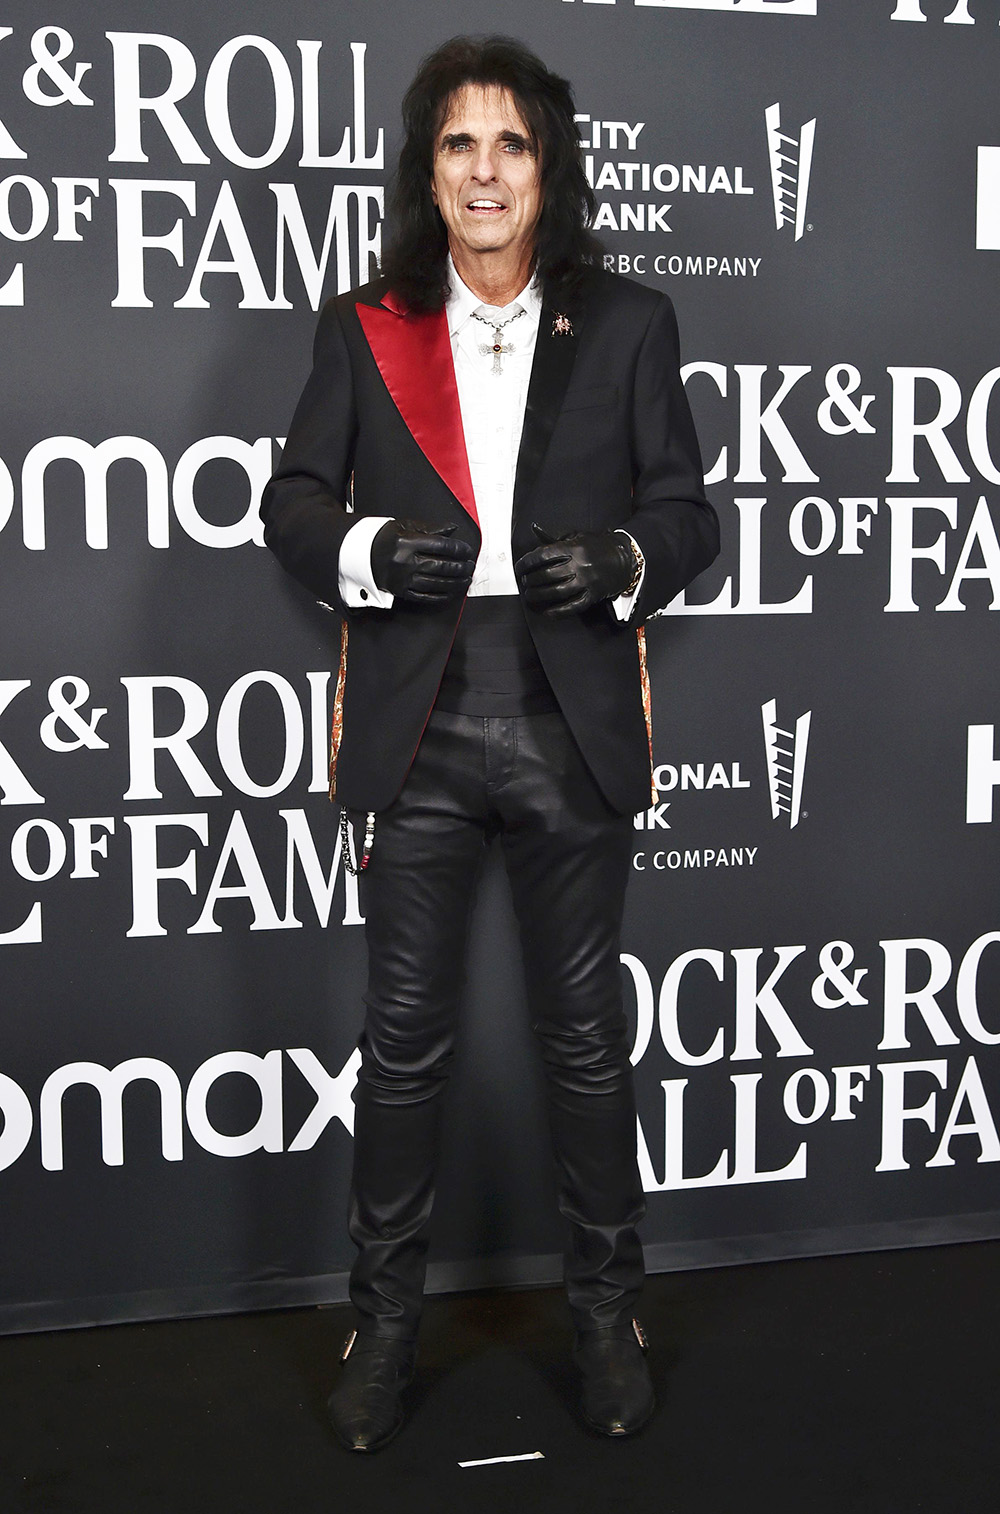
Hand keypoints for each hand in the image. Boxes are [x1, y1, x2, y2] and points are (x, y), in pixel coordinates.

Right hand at [371, 520, 474, 602]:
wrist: (361, 555)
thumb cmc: (385, 539)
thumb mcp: (406, 526)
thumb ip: (431, 528)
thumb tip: (453, 530)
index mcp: (406, 542)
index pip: (440, 546)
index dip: (458, 549)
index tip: (467, 550)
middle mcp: (404, 561)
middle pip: (441, 566)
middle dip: (460, 567)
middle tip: (470, 566)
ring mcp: (403, 579)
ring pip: (436, 583)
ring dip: (456, 583)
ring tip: (466, 579)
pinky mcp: (401, 591)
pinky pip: (425, 596)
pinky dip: (442, 595)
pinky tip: (452, 592)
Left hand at [515, 525, 635, 614]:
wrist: (625, 558)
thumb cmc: (599, 547)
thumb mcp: (578, 536)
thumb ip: (557, 538)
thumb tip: (536, 530)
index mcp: (574, 548)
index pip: (543, 556)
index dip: (527, 563)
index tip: (520, 568)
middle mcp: (579, 565)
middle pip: (547, 575)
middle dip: (531, 580)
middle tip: (525, 582)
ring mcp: (586, 581)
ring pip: (557, 592)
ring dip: (539, 596)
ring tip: (531, 595)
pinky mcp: (593, 595)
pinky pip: (573, 606)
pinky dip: (559, 612)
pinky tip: (548, 612)